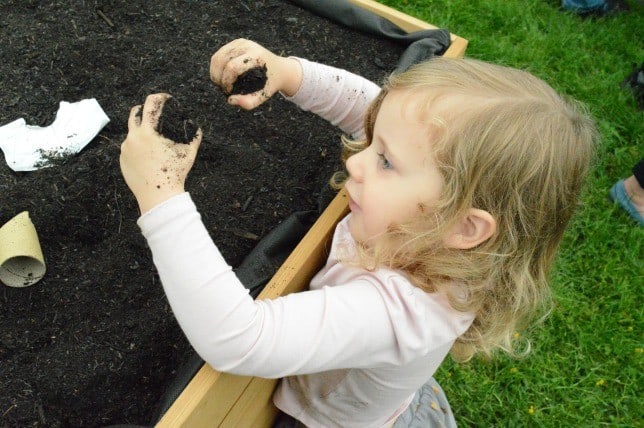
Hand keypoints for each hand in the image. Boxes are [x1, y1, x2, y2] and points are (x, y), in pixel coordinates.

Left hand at [120, 93, 201, 213]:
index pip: (150, 104)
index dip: (158, 97)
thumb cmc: (175, 173)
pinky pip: (129, 148)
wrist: (157, 196)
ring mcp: (125, 148)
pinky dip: (138, 147)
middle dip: (143, 109)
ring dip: (141, 131)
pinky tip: (148, 156)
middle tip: (153, 112)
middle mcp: (133, 137)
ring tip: (154, 140)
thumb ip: (194, 137)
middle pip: (134, 113)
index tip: (164, 98)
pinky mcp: (122, 159)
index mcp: (148, 132)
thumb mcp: (188, 153)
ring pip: (132, 132)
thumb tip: (198, 128)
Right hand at [210, 38, 301, 109]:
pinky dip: (216, 67)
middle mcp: (248, 46)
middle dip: (217, 77)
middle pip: (221, 60)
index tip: (228, 92)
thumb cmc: (271, 84)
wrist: (280, 68)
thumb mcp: (264, 96)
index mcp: (256, 56)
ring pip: (217, 56)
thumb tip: (230, 100)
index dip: (226, 81)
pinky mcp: (237, 42)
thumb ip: (249, 103)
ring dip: (214, 72)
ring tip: (220, 84)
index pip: (232, 67)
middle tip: (221, 89)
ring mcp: (242, 42)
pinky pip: (219, 54)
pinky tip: (221, 77)